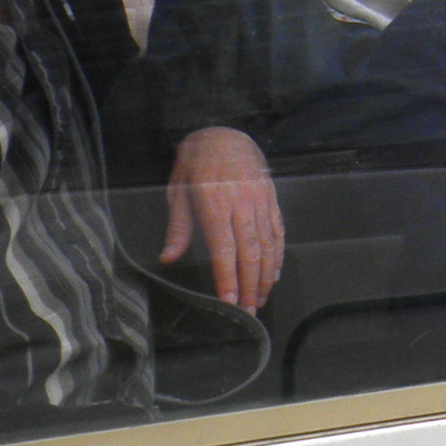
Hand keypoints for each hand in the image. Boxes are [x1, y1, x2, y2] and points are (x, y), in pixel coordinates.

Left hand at [161, 126, 282, 310]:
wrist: (224, 133)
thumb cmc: (196, 162)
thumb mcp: (177, 190)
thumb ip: (177, 226)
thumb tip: (167, 257)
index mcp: (214, 203)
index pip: (223, 250)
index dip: (228, 279)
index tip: (230, 303)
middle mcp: (240, 204)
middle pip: (249, 253)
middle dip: (250, 286)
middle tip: (249, 312)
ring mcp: (259, 200)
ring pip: (267, 244)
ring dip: (265, 275)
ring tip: (261, 298)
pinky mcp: (270, 198)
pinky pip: (277, 230)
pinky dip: (277, 254)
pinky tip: (274, 272)